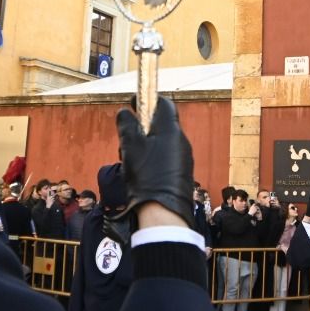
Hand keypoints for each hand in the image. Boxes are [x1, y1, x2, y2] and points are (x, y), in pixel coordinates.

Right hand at [116, 97, 194, 227]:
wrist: (163, 211)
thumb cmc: (146, 175)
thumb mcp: (131, 146)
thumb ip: (127, 126)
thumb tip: (125, 111)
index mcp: (171, 130)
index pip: (164, 104)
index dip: (148, 100)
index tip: (134, 102)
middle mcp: (182, 141)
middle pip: (162, 124)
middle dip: (143, 126)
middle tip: (127, 137)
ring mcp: (184, 158)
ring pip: (163, 142)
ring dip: (146, 144)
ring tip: (130, 158)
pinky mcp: (182, 173)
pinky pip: (166, 157)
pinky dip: (153, 157)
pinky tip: (141, 172)